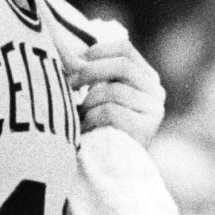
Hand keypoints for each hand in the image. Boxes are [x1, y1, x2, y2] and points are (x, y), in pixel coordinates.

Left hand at [67, 30, 165, 144]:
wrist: (112, 167)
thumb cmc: (100, 126)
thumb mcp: (99, 94)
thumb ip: (91, 72)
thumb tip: (59, 46)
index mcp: (146, 77)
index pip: (125, 48)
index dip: (97, 51)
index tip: (75, 63)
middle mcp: (155, 90)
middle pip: (122, 65)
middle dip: (88, 72)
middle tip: (67, 84)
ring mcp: (154, 109)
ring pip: (114, 90)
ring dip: (88, 103)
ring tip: (79, 116)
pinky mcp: (146, 127)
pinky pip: (111, 111)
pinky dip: (91, 119)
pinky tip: (86, 129)